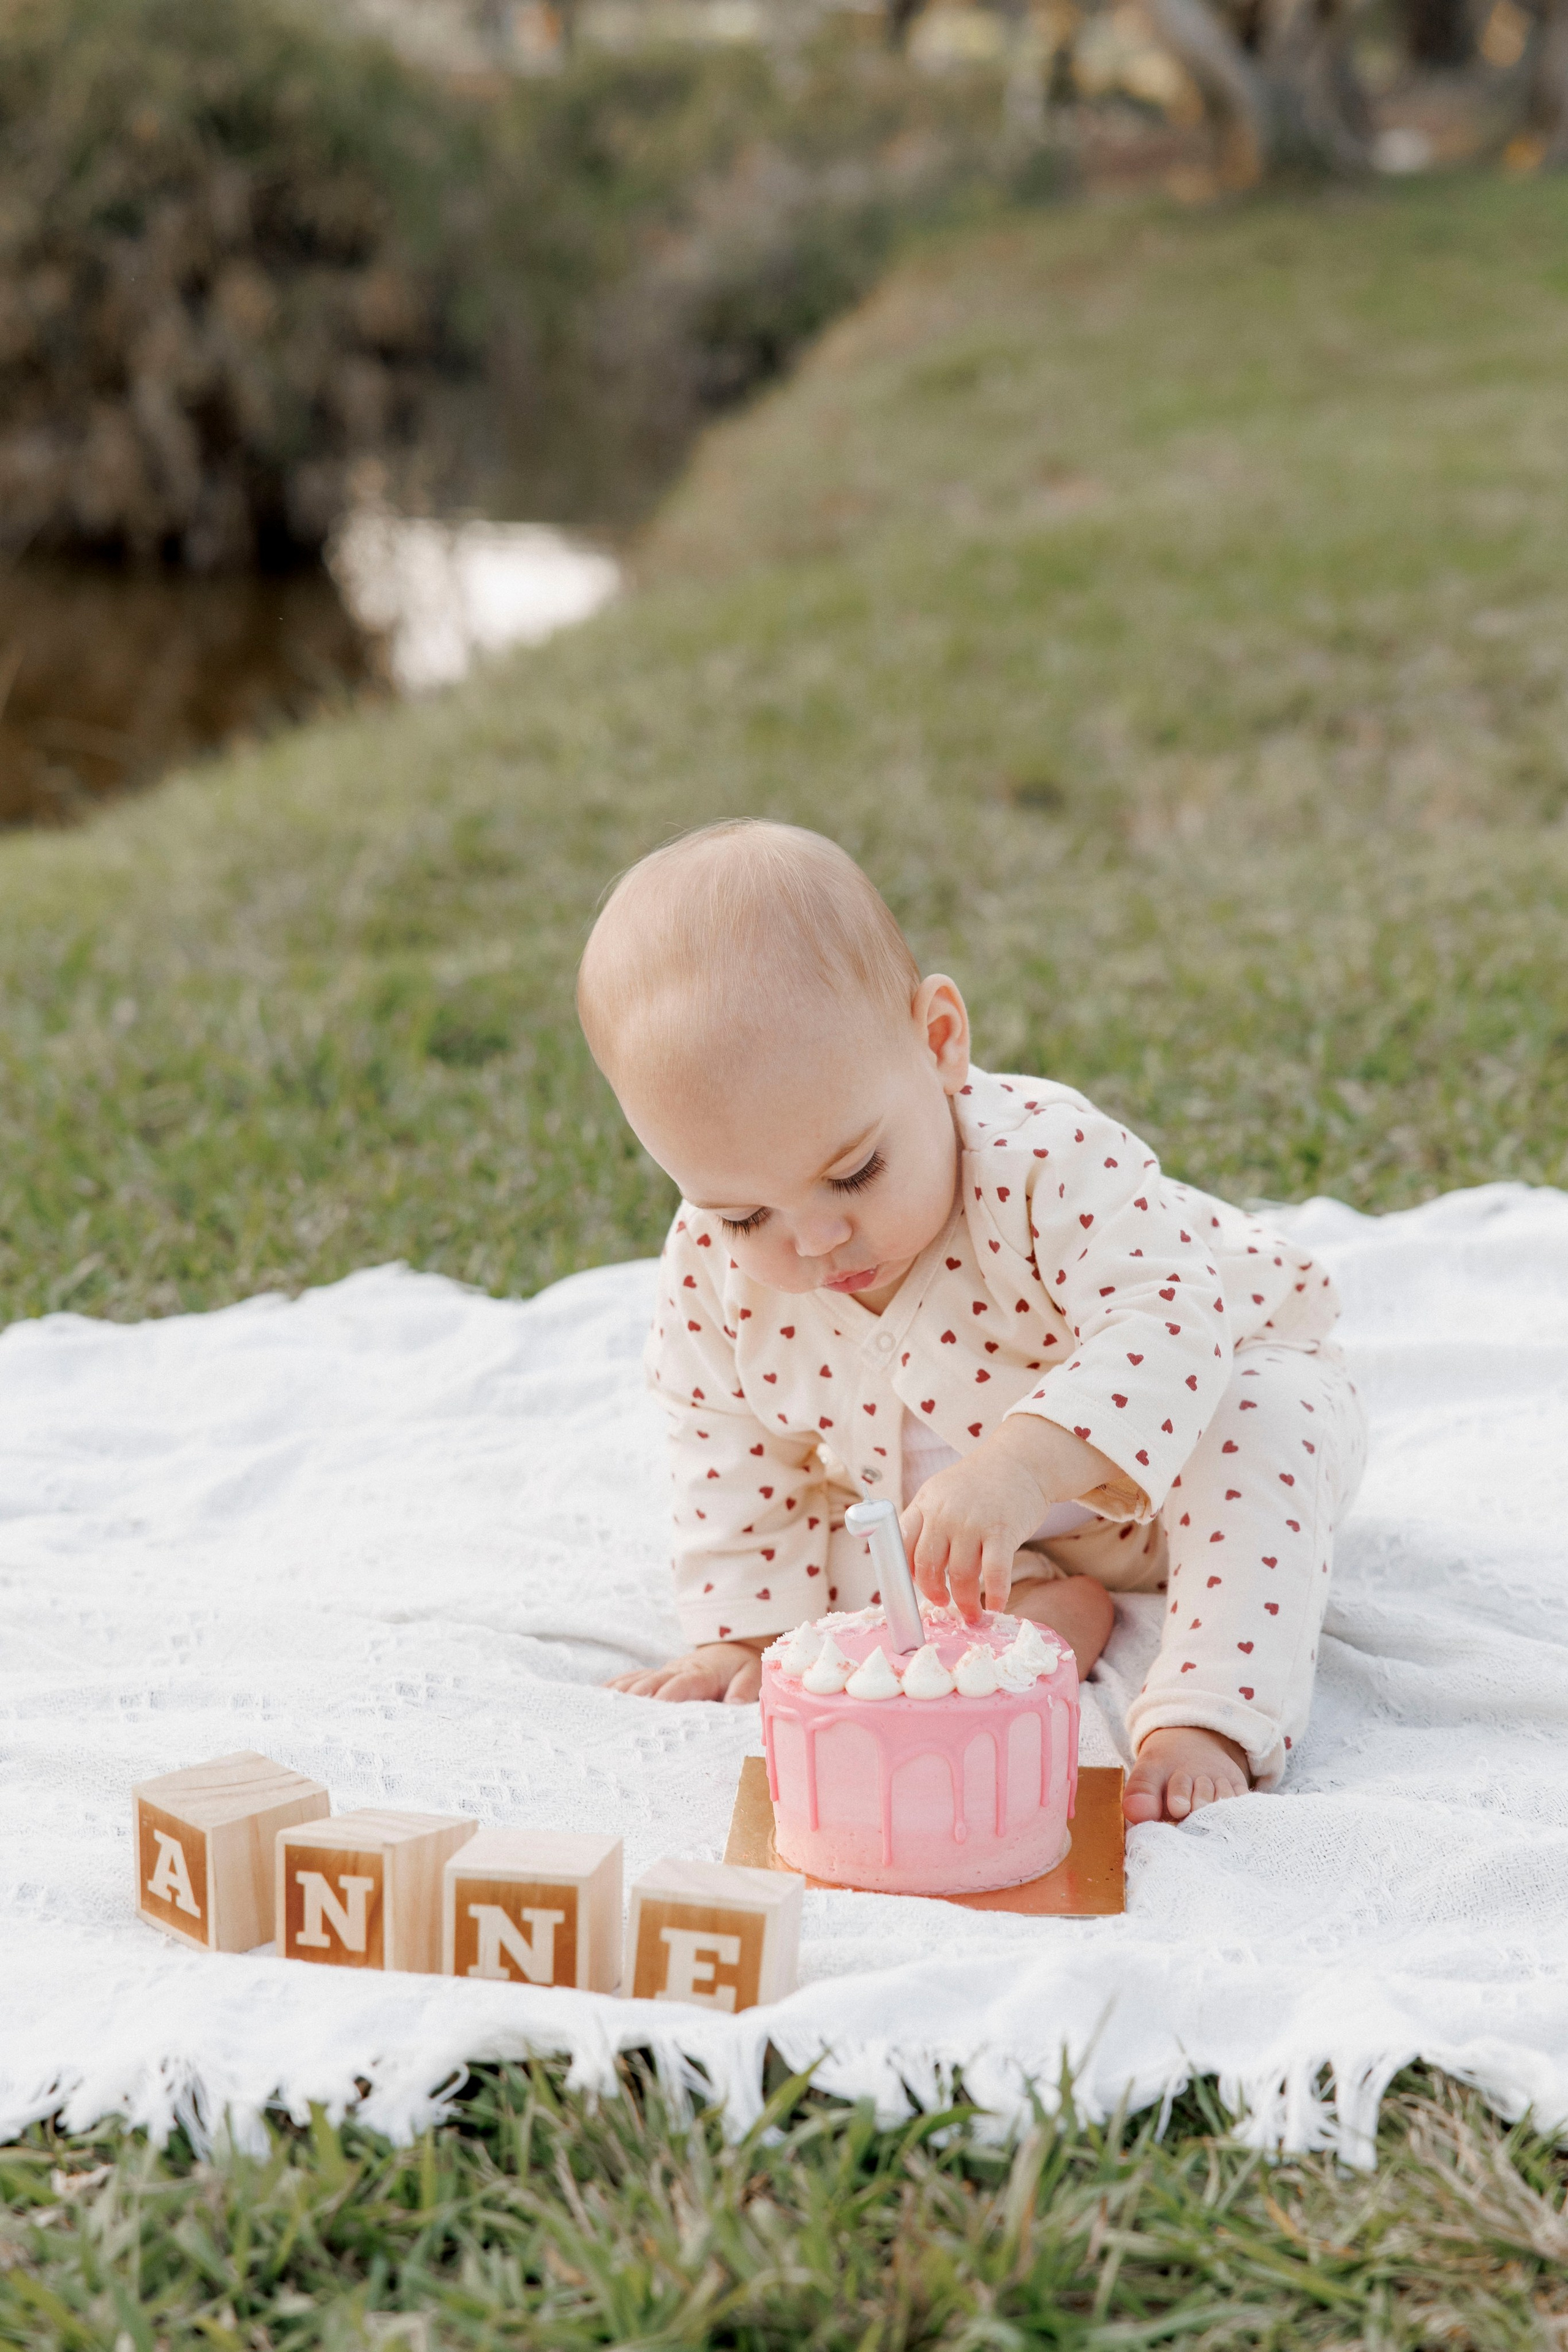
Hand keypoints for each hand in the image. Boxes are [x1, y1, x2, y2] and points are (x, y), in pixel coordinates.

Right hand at [606, 1640, 765, 1703]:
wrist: (732, 1649)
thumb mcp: (752, 1675)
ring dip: (620, 1693)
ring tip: (600, 1709)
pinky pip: (632, 1679)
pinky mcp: (656, 1677)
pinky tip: (597, 1698)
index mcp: (701, 1674)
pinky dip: (614, 1687)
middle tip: (619, 1714)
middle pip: (652, 1682)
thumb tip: (734, 1704)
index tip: (654, 1707)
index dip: (667, 1694)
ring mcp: (663, 1673)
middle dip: (636, 1697)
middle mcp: (677, 1671)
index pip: (681, 1684)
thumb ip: (745, 1689)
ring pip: (637, 1680)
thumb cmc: (741, 1668)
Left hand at [900, 1415, 1116, 1618]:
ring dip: (966, 1602)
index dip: (906, 1573)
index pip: (901, 1545)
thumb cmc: (978, 1484)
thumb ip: (925, 1523)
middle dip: (934, 1593)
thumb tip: (914, 1569)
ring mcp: (973, 1522)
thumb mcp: (941, 1492)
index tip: (915, 1590)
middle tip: (944, 1605)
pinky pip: (995, 1574)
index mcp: (925, 1503)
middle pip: (928, 1565)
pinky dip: (995, 1595)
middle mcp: (944, 1513)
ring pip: (961, 1575)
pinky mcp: (1003, 1532)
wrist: (1020, 1460)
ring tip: (972, 1614)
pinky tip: (996, 1606)